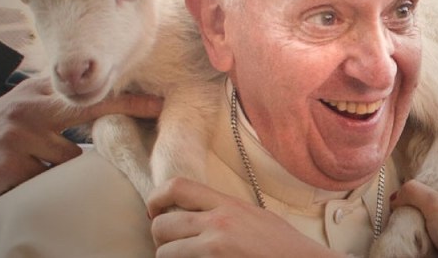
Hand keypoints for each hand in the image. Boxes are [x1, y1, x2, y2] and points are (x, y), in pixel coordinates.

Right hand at [0, 76, 162, 201]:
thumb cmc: (2, 132)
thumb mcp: (27, 108)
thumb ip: (59, 101)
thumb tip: (106, 100)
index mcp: (36, 92)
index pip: (86, 92)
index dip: (123, 97)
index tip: (156, 101)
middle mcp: (29, 107)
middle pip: (87, 109)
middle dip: (123, 109)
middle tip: (156, 109)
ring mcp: (19, 134)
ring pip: (69, 156)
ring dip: (60, 163)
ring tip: (33, 158)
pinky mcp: (10, 162)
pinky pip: (47, 177)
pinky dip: (40, 178)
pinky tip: (20, 171)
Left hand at [147, 177, 344, 257]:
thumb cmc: (282, 245)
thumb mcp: (253, 215)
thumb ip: (223, 211)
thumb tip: (194, 212)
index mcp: (227, 204)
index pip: (177, 187)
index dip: (156, 198)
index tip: (155, 211)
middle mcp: (217, 222)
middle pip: (162, 224)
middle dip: (159, 237)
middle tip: (168, 244)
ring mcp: (214, 248)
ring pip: (164, 252)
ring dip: (168, 257)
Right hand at [391, 180, 437, 257]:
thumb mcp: (437, 203)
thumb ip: (414, 192)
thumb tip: (395, 197)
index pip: (430, 178)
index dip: (414, 182)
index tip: (400, 191)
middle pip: (421, 201)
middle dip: (409, 206)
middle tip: (398, 211)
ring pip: (419, 220)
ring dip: (410, 224)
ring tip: (401, 225)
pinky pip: (421, 236)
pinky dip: (414, 237)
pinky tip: (409, 237)